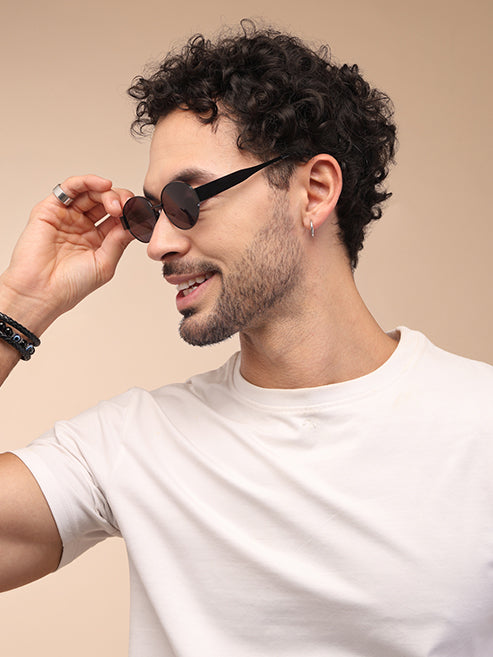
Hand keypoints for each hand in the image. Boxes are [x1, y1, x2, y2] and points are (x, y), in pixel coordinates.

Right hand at [0, 175, 134, 331]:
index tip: (141, 215)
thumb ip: (119, 241)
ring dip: (108, 193)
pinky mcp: (51, 208)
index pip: (118, 218)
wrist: (41, 292)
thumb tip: (136, 222)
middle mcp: (82, 226)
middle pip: (106, 202)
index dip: (130, 213)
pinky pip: (71, 187)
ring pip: (91, 192)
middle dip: (121, 201)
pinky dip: (88, 181)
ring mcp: (67, 216)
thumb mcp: (104, 264)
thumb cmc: (69, 285)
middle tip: (128, 208)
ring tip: (116, 205)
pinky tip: (104, 185)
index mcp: (97, 240)